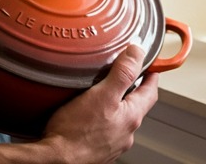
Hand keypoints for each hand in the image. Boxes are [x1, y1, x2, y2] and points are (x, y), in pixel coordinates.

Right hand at [38, 44, 159, 162]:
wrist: (54, 161)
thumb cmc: (75, 134)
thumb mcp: (102, 95)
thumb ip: (122, 73)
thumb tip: (137, 53)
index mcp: (131, 117)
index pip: (151, 91)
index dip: (151, 75)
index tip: (150, 64)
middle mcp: (125, 133)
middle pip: (135, 105)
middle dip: (130, 89)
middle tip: (121, 74)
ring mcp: (111, 144)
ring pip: (118, 119)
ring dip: (112, 106)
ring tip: (99, 94)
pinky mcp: (96, 150)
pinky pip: (103, 130)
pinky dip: (99, 120)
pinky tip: (85, 116)